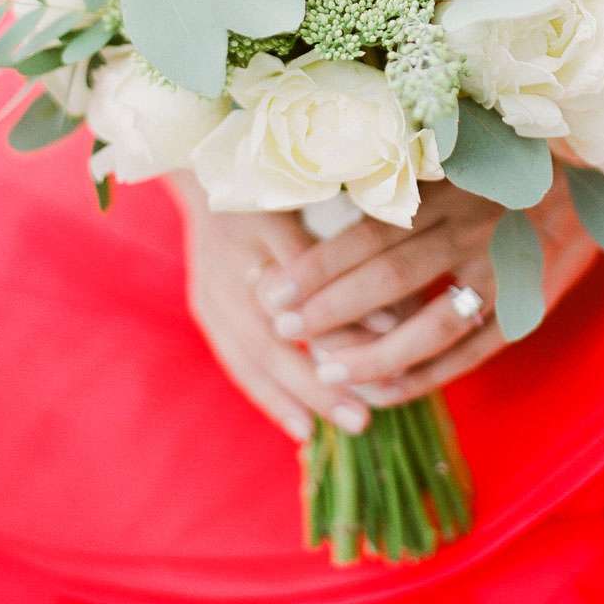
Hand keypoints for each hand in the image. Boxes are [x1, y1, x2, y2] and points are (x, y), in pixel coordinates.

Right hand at [174, 174, 374, 442]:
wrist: (207, 174)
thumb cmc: (281, 182)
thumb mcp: (316, 197)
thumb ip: (353, 253)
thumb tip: (396, 313)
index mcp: (261, 221)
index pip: (305, 278)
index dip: (345, 313)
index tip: (393, 337)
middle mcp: (231, 259)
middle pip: (276, 331)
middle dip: (323, 375)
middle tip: (367, 412)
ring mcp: (212, 288)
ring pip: (257, 354)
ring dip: (300, 395)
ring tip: (347, 424)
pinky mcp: (206, 309)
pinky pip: (238, 362)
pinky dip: (269, 397)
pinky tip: (302, 428)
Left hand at [253, 172, 598, 406]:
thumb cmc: (514, 162)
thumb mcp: (460, 155)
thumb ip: (406, 176)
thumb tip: (327, 195)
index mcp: (450, 188)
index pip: (372, 230)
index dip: (320, 263)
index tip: (273, 288)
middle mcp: (474, 227)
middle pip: (391, 275)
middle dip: (331, 308)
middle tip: (282, 330)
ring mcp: (505, 271)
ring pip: (431, 323)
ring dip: (374, 352)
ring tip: (326, 372)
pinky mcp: (528, 307)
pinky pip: (471, 352)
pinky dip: (426, 376)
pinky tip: (383, 392)